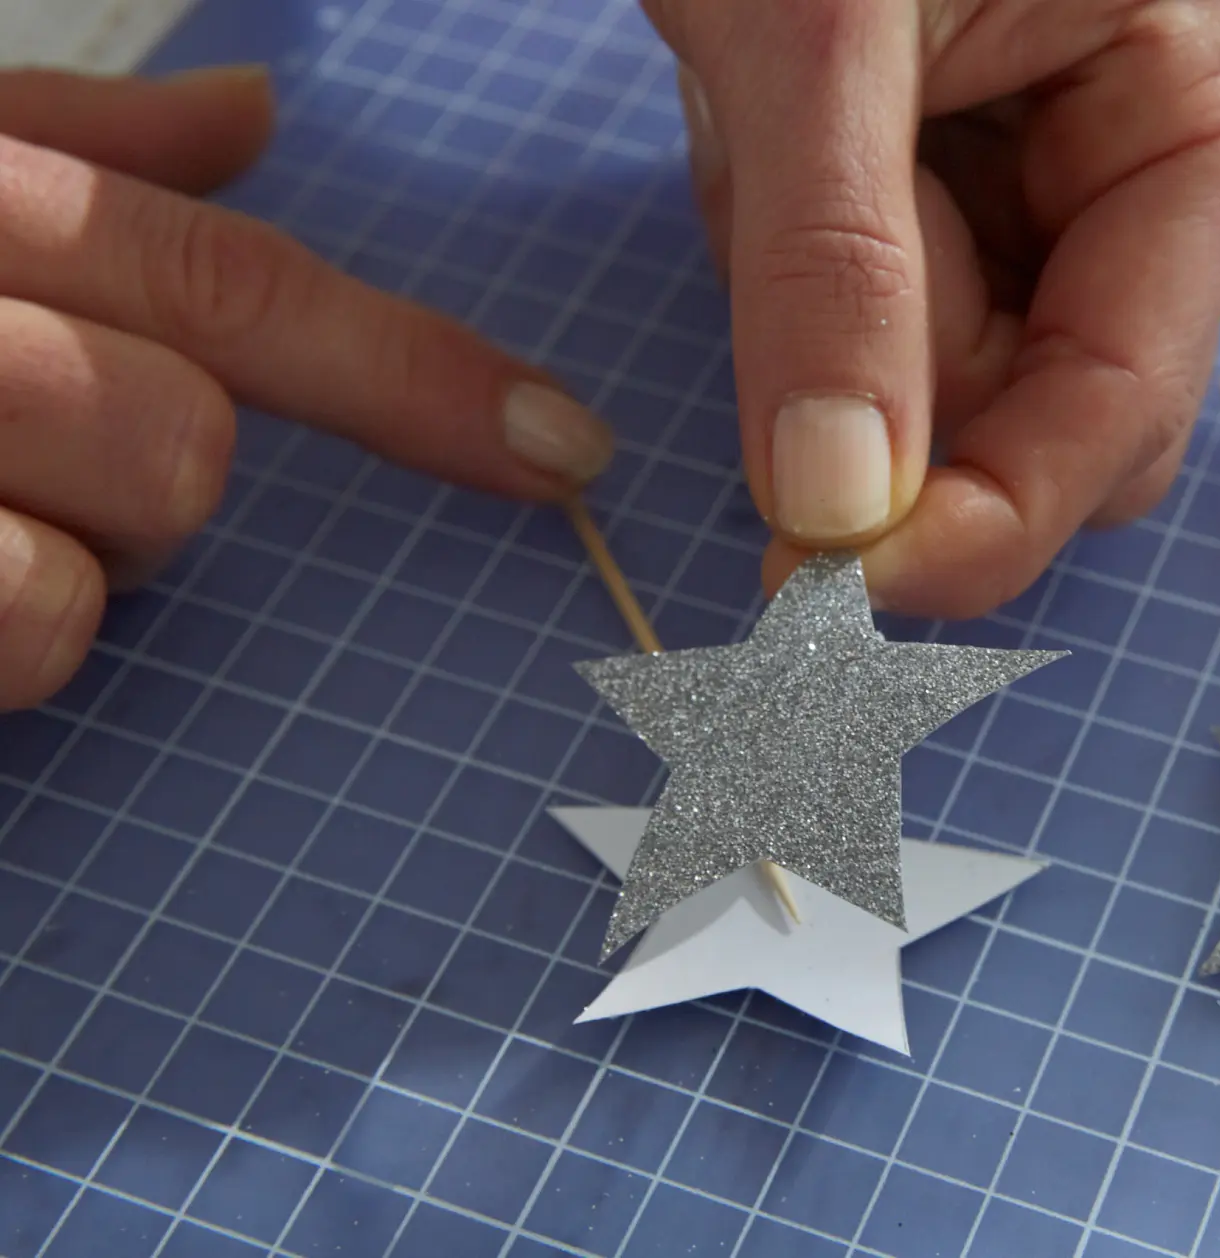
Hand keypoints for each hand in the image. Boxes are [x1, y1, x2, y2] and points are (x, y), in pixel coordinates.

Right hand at [0, 66, 615, 711]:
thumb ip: (97, 151)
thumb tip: (255, 110)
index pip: (235, 286)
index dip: (418, 377)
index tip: (566, 446)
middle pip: (188, 433)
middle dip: (164, 467)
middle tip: (63, 457)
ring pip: (119, 534)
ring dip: (84, 551)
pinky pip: (34, 618)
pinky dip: (14, 631)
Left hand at [648, 0, 1219, 616]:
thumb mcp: (817, 35)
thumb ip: (833, 275)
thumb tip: (836, 514)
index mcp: (1212, 94)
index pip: (1131, 391)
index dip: (998, 514)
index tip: (843, 593)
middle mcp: (1170, 151)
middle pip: (1050, 404)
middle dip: (895, 385)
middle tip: (761, 273)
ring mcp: (1077, 167)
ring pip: (953, 366)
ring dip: (823, 304)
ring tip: (760, 115)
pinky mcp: (984, 171)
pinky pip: (893, 298)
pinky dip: (800, 257)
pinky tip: (766, 122)